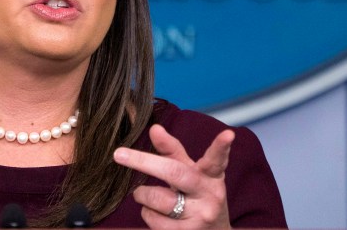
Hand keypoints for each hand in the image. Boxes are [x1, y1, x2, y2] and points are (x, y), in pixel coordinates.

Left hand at [113, 124, 233, 228]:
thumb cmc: (197, 197)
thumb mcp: (190, 173)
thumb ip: (172, 151)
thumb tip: (154, 128)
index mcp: (211, 176)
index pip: (216, 160)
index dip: (221, 147)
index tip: (228, 135)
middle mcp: (210, 196)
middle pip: (174, 173)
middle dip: (144, 161)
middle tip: (118, 154)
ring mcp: (200, 217)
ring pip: (156, 198)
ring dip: (143, 194)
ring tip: (149, 195)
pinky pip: (152, 218)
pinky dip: (147, 212)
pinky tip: (158, 214)